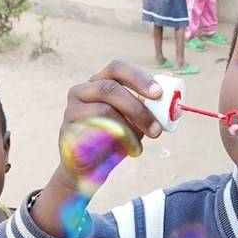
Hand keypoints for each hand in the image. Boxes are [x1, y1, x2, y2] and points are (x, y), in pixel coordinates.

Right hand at [57, 61, 161, 187]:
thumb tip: (170, 77)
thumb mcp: (136, 120)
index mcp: (100, 82)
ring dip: (129, 131)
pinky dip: (116, 144)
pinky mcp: (66, 131)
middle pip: (109, 88)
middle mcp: (82, 90)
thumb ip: (150, 103)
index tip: (159, 94)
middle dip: (138, 108)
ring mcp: (71, 110)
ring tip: (139, 147)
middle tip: (157, 129)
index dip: (139, 78)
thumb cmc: (116, 138)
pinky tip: (126, 152)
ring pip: (104, 111)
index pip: (117, 68)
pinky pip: (94, 133)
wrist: (90, 168)